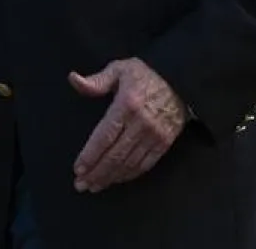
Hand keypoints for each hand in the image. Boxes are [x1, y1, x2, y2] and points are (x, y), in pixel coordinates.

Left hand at [69, 58, 185, 193]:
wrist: (182, 80)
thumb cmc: (146, 74)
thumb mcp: (120, 69)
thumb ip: (97, 80)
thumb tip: (73, 79)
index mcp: (126, 105)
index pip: (104, 136)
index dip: (90, 155)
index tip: (78, 169)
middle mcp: (140, 124)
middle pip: (115, 155)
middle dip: (96, 172)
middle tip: (81, 185)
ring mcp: (154, 135)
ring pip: (129, 163)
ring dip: (110, 177)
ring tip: (94, 186)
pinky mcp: (164, 143)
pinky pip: (145, 164)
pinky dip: (129, 175)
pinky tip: (117, 179)